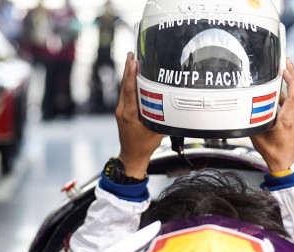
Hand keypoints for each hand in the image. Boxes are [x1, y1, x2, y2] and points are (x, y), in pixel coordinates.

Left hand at [116, 52, 163, 178]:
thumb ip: (162, 116)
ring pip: (124, 88)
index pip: (130, 90)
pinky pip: (125, 94)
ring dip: (128, 74)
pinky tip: (133, 76)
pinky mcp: (122, 111)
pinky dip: (129, 83)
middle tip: (132, 54)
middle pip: (124, 85)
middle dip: (128, 68)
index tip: (133, 62)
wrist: (131, 157)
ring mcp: (121, 110)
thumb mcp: (157, 131)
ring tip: (132, 59)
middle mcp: (122, 110)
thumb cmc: (144, 146)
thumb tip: (172, 104)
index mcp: (129, 114)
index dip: (131, 75)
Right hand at [250, 58, 293, 172]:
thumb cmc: (271, 150)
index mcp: (288, 119)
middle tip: (286, 61)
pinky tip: (278, 91)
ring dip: (291, 84)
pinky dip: (288, 94)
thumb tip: (247, 104)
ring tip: (282, 72)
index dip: (290, 79)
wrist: (283, 162)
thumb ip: (255, 117)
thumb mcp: (258, 132)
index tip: (284, 68)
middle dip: (293, 75)